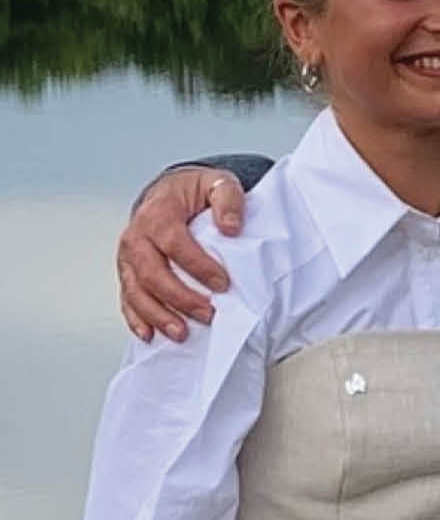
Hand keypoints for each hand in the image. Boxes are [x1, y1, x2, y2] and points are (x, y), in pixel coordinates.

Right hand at [118, 165, 246, 341]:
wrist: (171, 193)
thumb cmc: (194, 193)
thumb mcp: (218, 184)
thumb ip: (228, 200)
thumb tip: (231, 226)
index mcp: (158, 213)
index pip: (174, 243)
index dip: (198, 265)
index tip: (222, 283)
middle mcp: (137, 236)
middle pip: (151, 272)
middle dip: (179, 297)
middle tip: (208, 314)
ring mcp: (129, 257)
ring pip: (135, 290)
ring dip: (157, 315)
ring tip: (181, 332)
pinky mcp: (129, 272)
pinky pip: (127, 298)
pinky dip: (136, 319)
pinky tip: (150, 334)